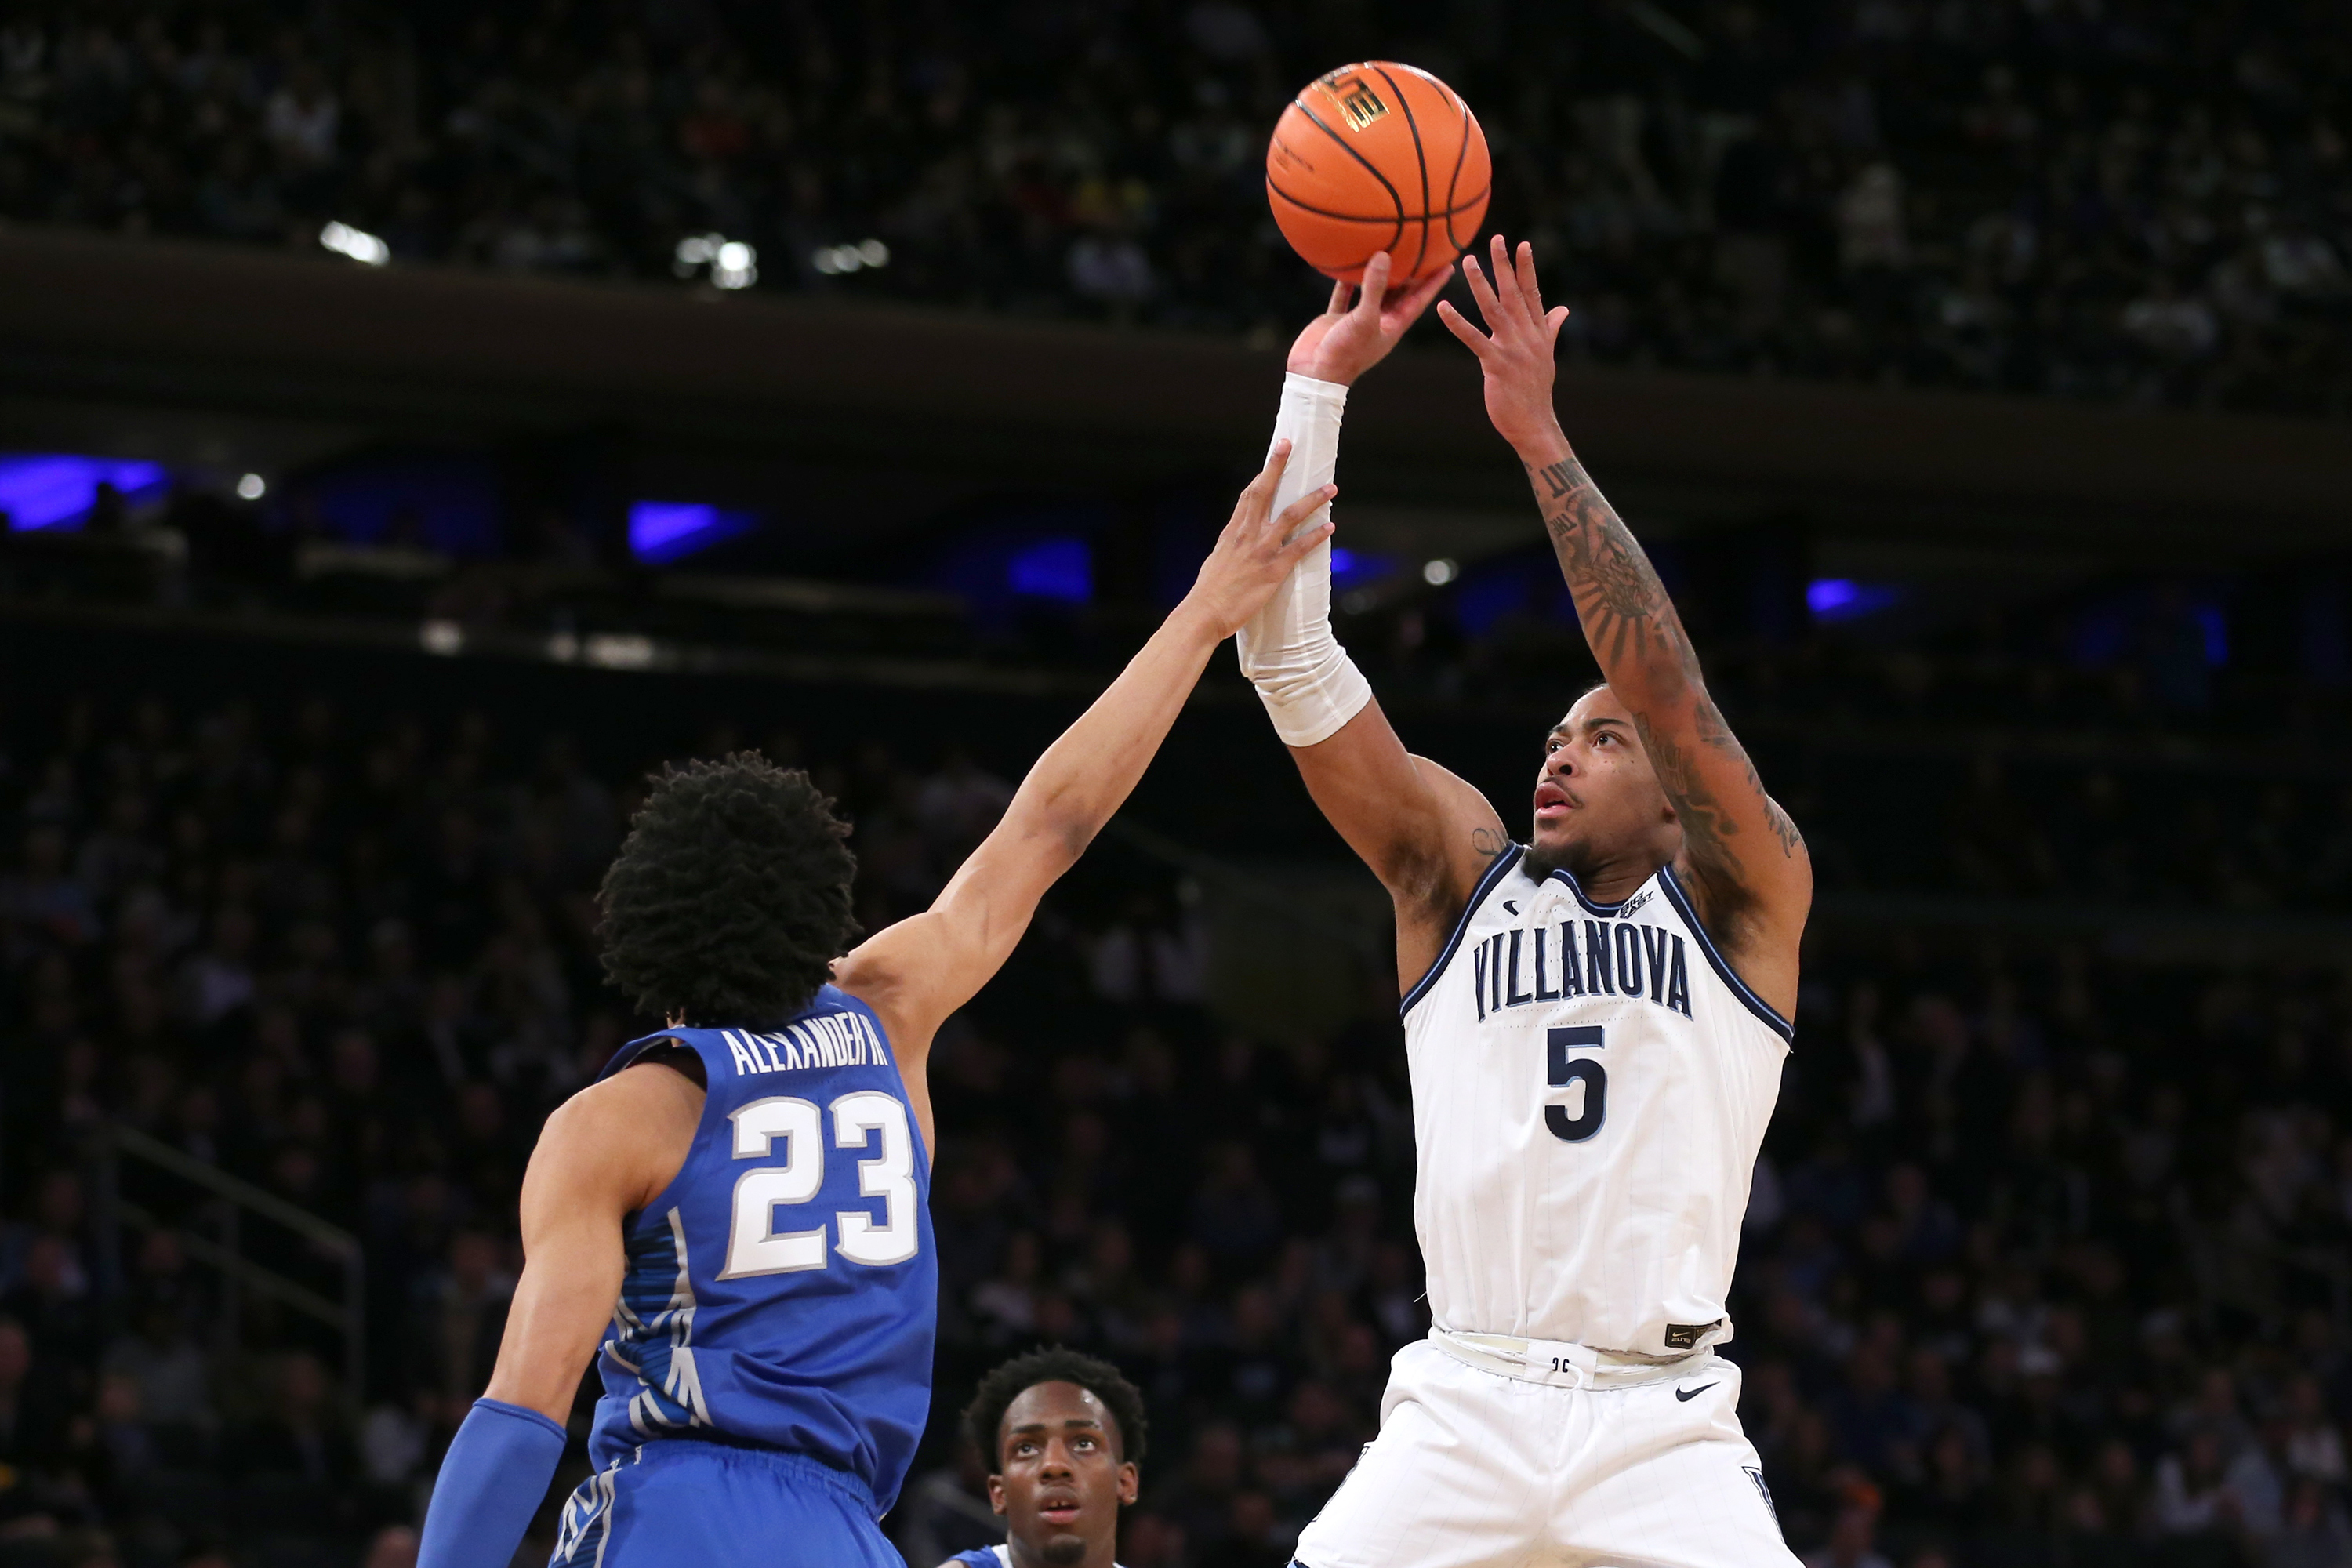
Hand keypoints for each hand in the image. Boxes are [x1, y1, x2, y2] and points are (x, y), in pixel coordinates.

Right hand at [1183, 441, 1336, 637]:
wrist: (1204, 613)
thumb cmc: (1209, 593)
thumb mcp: (1217, 561)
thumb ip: (1231, 548)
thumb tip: (1238, 544)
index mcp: (1232, 532)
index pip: (1249, 495)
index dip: (1263, 473)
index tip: (1275, 456)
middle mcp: (1247, 535)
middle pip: (1265, 491)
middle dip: (1278, 466)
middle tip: (1291, 446)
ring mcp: (1261, 550)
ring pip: (1291, 515)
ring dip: (1313, 500)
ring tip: (1330, 489)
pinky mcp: (1274, 569)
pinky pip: (1300, 547)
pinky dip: (1316, 536)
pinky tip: (1330, 528)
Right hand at [1286, 251, 1452, 386]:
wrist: (1314, 376)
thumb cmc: (1345, 353)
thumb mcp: (1364, 319)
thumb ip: (1374, 288)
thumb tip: (1384, 255)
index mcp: (1393, 326)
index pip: (1419, 300)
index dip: (1434, 283)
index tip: (1448, 264)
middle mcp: (1379, 322)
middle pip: (1399, 293)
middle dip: (1410, 274)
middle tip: (1421, 250)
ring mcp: (1358, 321)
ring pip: (1373, 292)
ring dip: (1379, 274)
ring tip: (1387, 250)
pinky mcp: (1338, 319)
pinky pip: (1345, 295)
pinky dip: (1346, 281)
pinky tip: (1347, 263)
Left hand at [1436, 236, 1570, 454]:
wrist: (1534, 424)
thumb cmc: (1535, 391)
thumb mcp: (1546, 355)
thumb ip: (1550, 328)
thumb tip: (1563, 308)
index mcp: (1537, 332)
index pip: (1532, 293)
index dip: (1527, 268)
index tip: (1522, 244)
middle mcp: (1527, 336)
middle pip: (1514, 294)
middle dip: (1505, 265)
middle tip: (1497, 238)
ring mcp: (1513, 350)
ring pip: (1494, 310)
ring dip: (1481, 284)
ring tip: (1468, 261)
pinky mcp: (1497, 365)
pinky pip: (1474, 340)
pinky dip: (1458, 323)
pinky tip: (1444, 307)